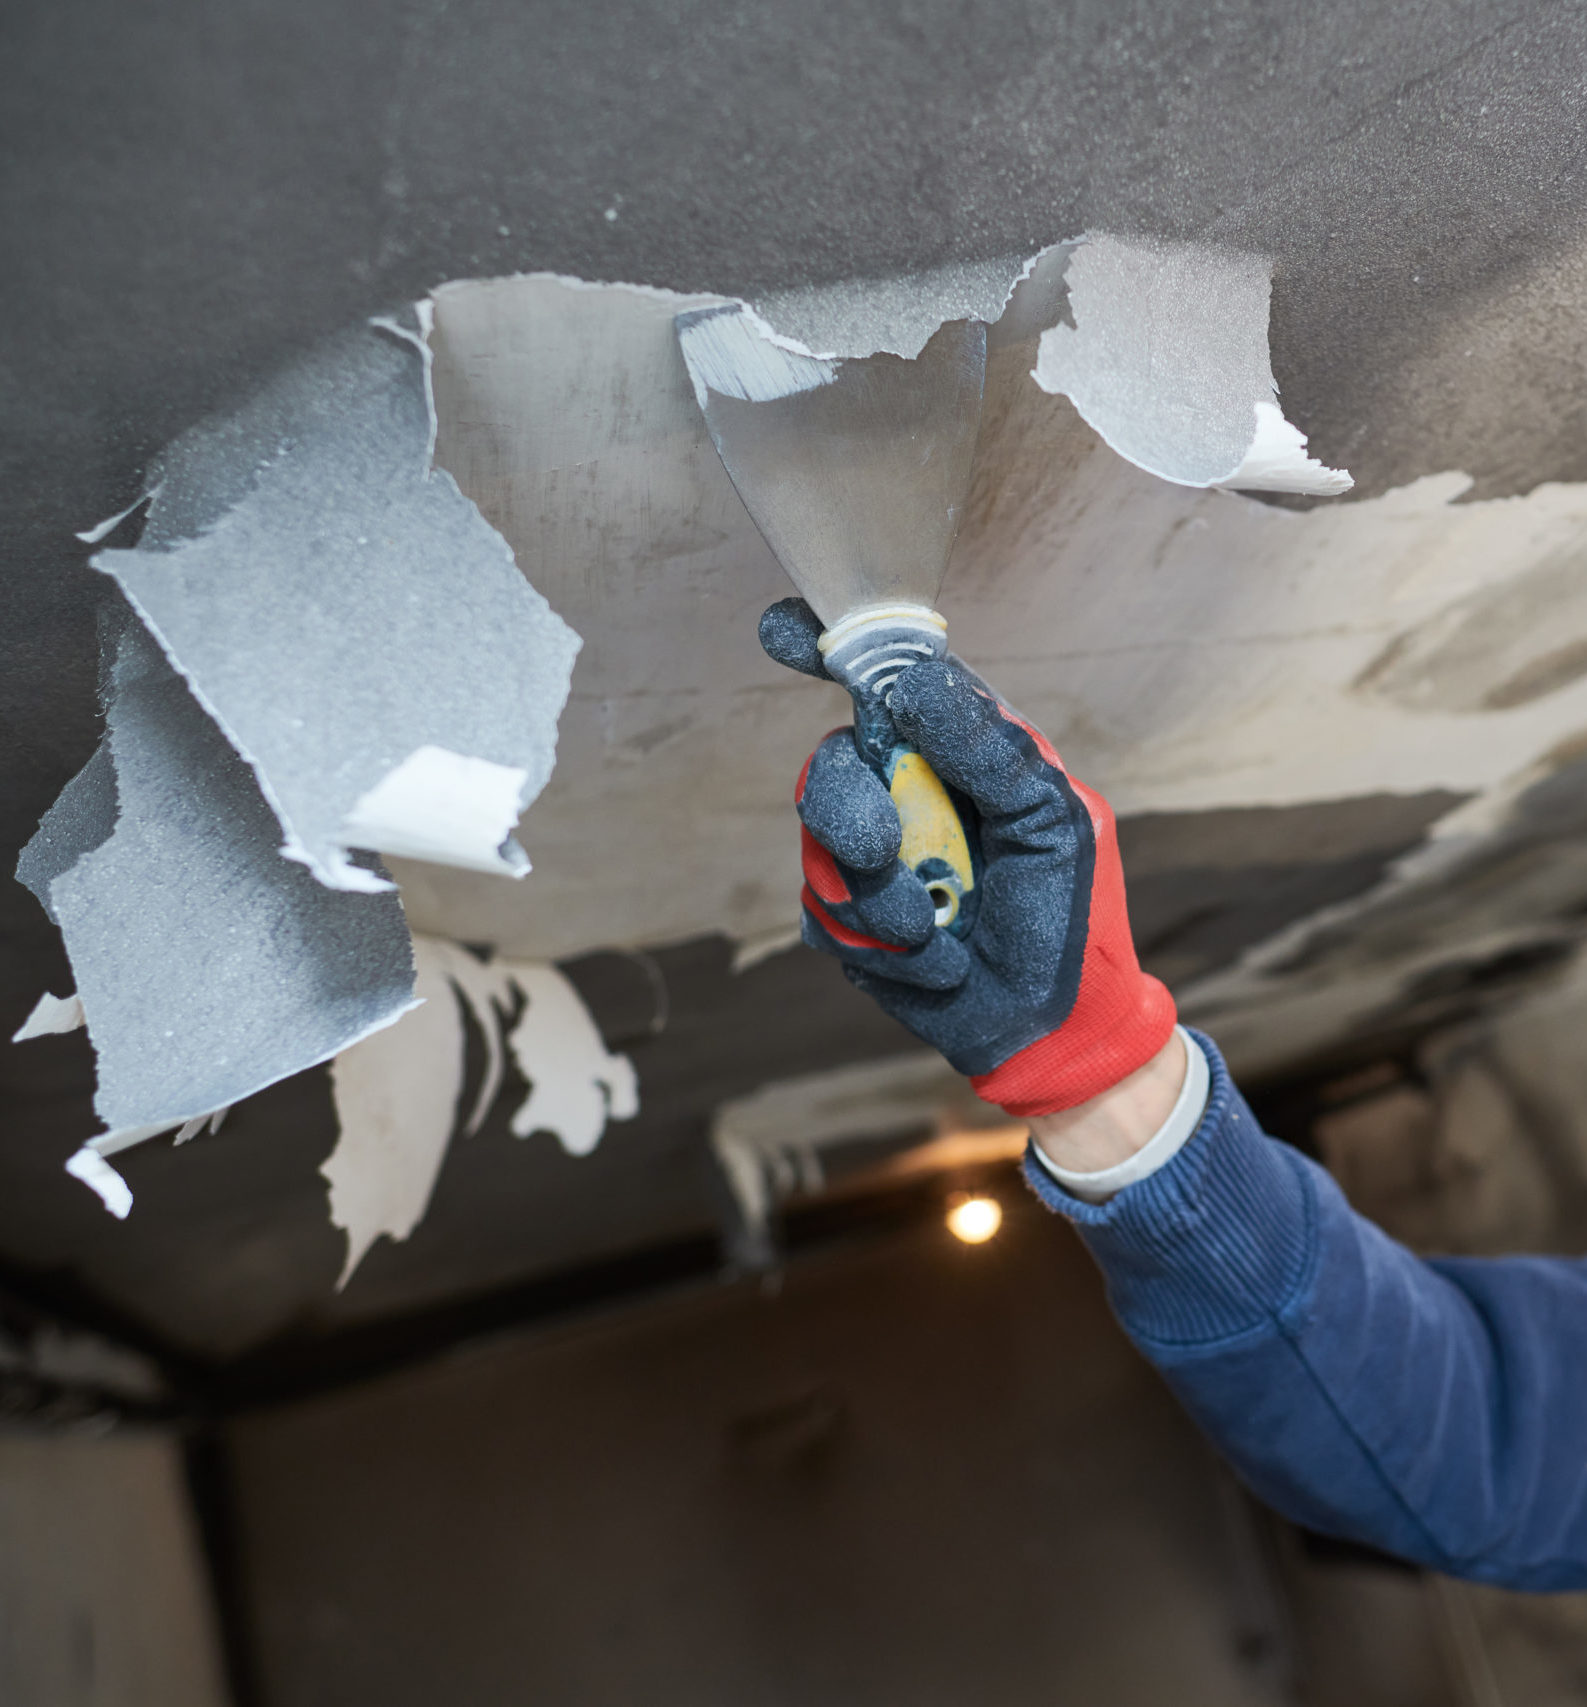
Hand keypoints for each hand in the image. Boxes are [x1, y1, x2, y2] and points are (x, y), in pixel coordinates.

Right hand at [765, 598, 1174, 1116]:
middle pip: (832, 764)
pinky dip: (882, 945)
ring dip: (883, 900)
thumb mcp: (1051, 818)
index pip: (891, 683)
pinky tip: (933, 960)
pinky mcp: (849, 920)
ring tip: (939, 929)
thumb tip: (911, 680)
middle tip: (882, 849)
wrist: (1054, 1026)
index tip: (784, 630)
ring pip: (819, 845)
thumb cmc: (1069, 913)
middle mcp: (908, 793)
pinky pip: (822, 913)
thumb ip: (987, 747)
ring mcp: (872, 857)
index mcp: (959, 753)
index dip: (834, 651)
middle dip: (848, 810)